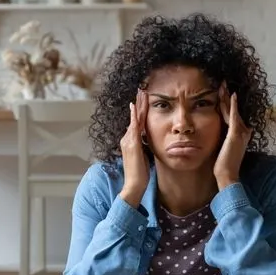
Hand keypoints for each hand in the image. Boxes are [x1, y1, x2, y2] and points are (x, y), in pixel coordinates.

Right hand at [119, 90, 149, 206]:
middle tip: (141, 89)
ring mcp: (128, 141)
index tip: (143, 99)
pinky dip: (135, 116)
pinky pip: (133, 127)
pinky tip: (136, 107)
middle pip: (134, 117)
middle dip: (138, 103)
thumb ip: (144, 148)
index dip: (140, 111)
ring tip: (141, 92)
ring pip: (134, 119)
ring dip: (137, 105)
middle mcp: (127, 139)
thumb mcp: (143, 158)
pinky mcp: (132, 145)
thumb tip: (148, 142)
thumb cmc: (140, 174)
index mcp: (130, 142)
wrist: (133, 185)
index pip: (136, 122)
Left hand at [214, 86, 250, 188]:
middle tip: (222, 83)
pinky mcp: (235, 134)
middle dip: (227, 96)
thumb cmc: (223, 164)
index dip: (227, 103)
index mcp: (240, 133)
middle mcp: (243, 131)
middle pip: (233, 109)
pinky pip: (234, 116)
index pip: (232, 114)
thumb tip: (218, 133)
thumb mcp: (223, 147)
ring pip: (233, 110)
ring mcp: (240, 132)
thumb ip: (222, 138)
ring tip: (223, 85)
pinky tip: (232, 95)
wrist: (227, 174)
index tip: (222, 93)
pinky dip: (233, 105)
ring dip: (228, 97)